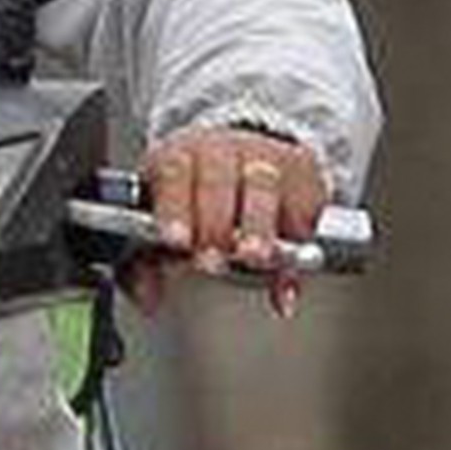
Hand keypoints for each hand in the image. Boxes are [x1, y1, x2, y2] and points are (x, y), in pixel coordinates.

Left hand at [132, 127, 329, 318]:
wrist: (243, 153)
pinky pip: (305, 207)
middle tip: (214, 260)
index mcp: (179, 157)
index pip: (173, 174)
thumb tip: (147, 298)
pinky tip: (286, 278)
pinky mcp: (302, 171)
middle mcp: (222, 151)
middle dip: (217, 224)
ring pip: (265, 187)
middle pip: (219, 181)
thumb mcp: (163, 219)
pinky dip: (298, 246)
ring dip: (261, 229)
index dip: (174, 209)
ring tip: (257, 260)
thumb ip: (146, 263)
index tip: (177, 242)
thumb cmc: (196, 192)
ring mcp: (265, 157)